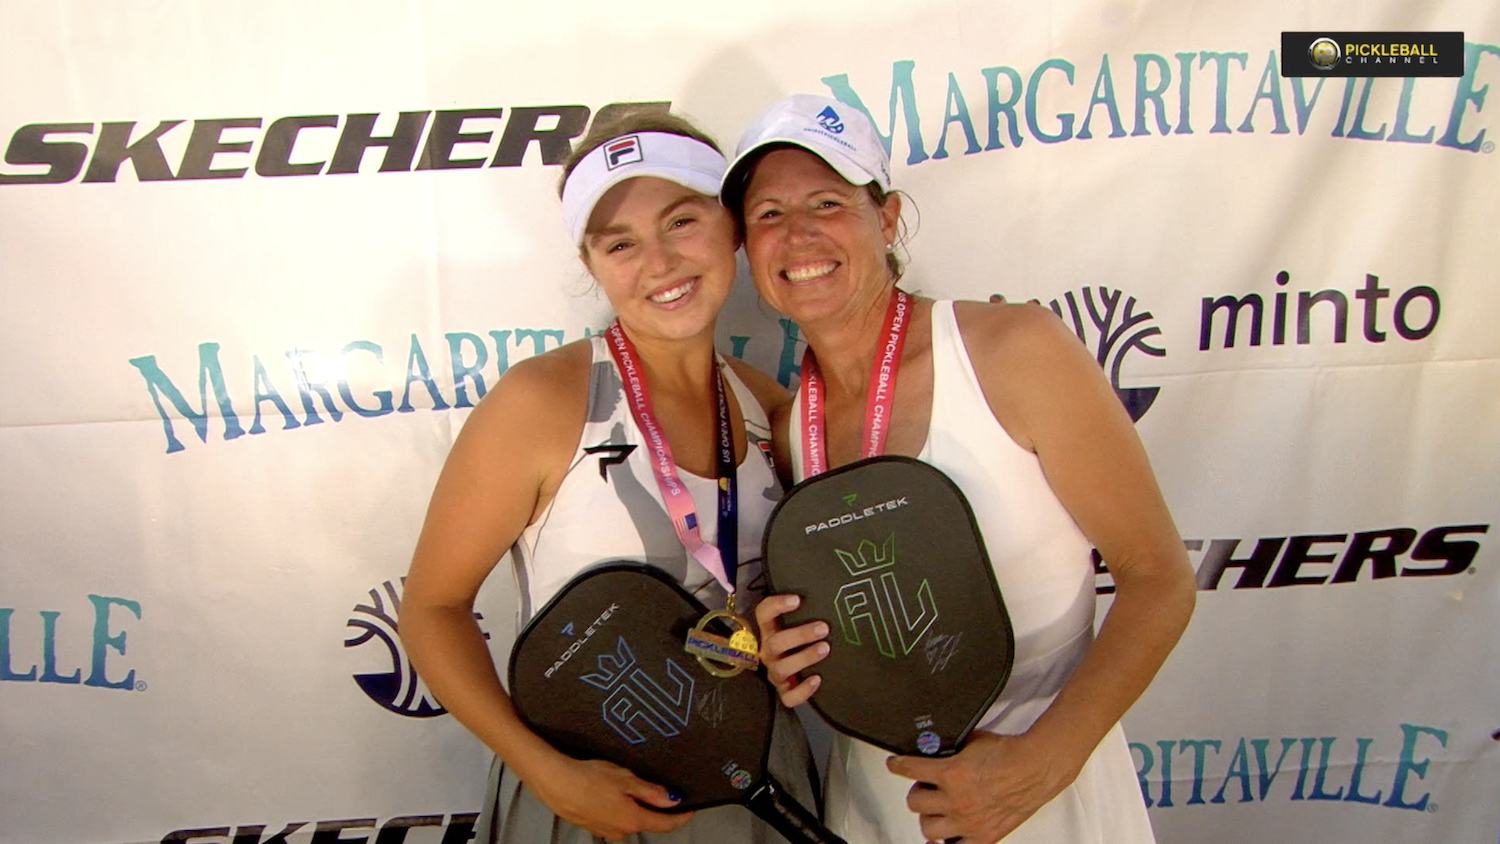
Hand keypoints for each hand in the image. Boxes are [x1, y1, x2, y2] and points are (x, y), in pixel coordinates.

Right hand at [527, 755, 691, 840]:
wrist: (555, 782)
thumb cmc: (589, 777)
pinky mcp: (591, 825)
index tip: (690, 809)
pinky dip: (616, 807)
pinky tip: (607, 792)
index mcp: (633, 819)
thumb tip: (673, 800)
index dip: (680, 816)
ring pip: (627, 820)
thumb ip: (651, 792)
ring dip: (633, 807)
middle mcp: (620, 831)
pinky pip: (611, 818)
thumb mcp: (626, 779)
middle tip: (657, 789)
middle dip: (654, 808)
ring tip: (626, 786)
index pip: (665, 824)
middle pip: (646, 822)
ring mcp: (604, 830)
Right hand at [753, 593, 830, 706]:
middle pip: (775, 642)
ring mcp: (775, 673)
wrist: (800, 674)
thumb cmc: (804, 641)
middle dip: (800, 634)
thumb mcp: (801, 624)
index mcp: (770, 631)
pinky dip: (803, 690)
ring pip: (781, 668)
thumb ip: (810, 612)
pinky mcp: (784, 692)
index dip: (776, 605)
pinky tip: (818, 679)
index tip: (798, 600)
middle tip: (824, 628)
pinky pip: (789, 696)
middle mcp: (769, 651)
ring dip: (804, 657)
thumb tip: (837, 594)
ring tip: (825, 648)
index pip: (763, 613)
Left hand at [886, 731, 1073, 843]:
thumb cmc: (1009, 753)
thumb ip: (949, 749)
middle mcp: (957, 800)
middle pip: (915, 803)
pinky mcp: (983, 836)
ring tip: (937, 809)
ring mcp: (968, 821)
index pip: (909, 769)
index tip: (895, 765)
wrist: (1036, 766)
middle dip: (918, 793)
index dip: (898, 765)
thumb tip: (933, 749)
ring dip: (929, 817)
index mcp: (951, 773)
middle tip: (925, 788)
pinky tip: (946, 834)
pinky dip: (947, 842)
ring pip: (927, 828)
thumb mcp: (971, 741)